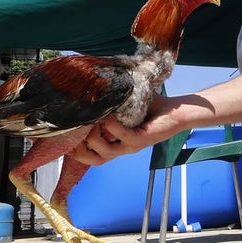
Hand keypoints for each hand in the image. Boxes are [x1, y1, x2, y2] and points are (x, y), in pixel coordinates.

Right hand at [67, 97, 183, 165]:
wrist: (177, 111)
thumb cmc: (152, 107)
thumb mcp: (126, 104)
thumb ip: (110, 99)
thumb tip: (92, 82)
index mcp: (116, 142)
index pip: (91, 155)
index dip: (76, 150)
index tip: (64, 136)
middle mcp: (122, 147)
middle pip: (95, 160)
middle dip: (80, 151)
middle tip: (72, 134)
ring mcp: (131, 146)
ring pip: (105, 152)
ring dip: (93, 138)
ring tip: (90, 121)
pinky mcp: (141, 140)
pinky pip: (122, 137)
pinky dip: (112, 126)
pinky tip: (107, 114)